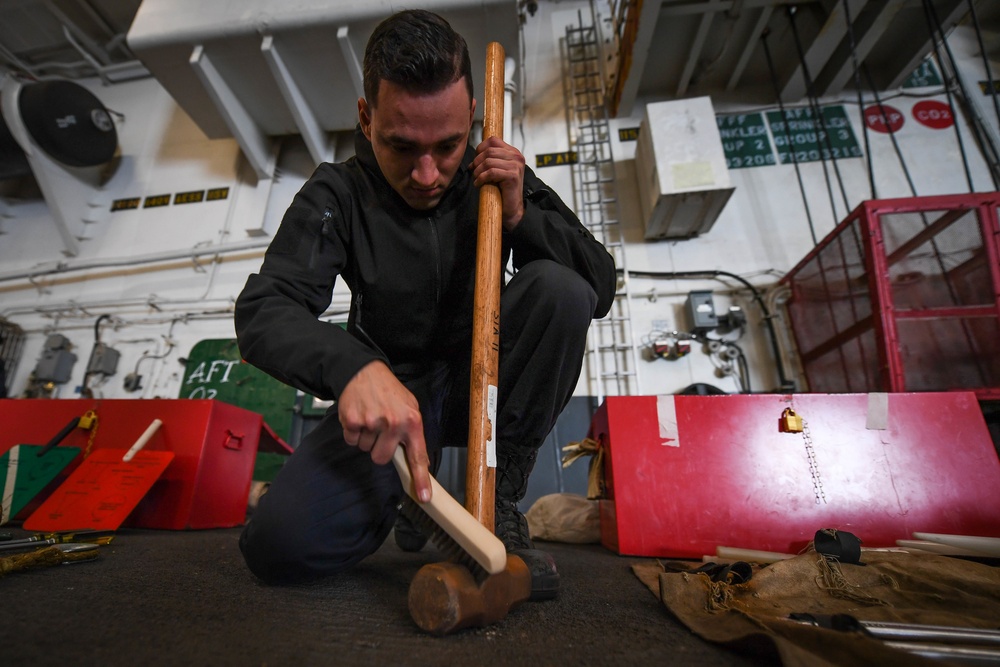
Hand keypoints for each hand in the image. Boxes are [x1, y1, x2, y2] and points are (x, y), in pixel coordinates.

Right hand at [338, 360, 431, 501]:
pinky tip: (359, 416)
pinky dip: (353, 432)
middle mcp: (393, 423)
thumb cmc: (389, 393)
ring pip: (365, 450)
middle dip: (379, 449)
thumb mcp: (410, 408)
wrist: (364, 372)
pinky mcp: (352, 421)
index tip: (424, 497)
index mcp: (412, 421)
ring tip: (370, 418)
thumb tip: (419, 463)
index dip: (420, 479)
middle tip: (380, 431)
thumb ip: (413, 434)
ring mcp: (372, 422)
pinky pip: (351, 441)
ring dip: (366, 438)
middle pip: (382, 459)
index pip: (418, 456)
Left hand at [471, 136, 524, 230]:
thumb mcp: (496, 170)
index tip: (476, 161)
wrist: (511, 209)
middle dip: (477, 161)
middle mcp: (517, 157)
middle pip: (489, 150)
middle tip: (474, 172)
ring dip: (478, 171)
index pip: (493, 140)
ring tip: (477, 179)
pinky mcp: (512, 176)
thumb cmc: (503, 191)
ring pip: (488, 161)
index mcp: (513, 153)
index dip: (480, 149)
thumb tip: (473, 158)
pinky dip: (481, 178)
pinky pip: (491, 172)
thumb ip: (489, 160)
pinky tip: (479, 184)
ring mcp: (516, 166)